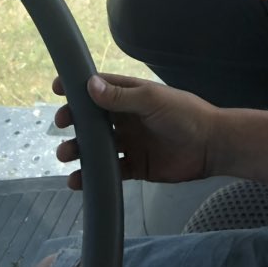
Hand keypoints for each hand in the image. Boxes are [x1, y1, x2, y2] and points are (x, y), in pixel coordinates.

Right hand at [53, 72, 220, 189]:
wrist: (209, 146)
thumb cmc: (183, 114)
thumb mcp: (151, 100)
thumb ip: (121, 96)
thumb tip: (90, 85)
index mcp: (130, 95)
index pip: (99, 87)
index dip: (78, 87)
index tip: (57, 88)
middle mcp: (126, 118)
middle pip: (92, 119)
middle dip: (74, 121)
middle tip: (61, 125)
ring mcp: (129, 142)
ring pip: (96, 146)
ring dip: (78, 150)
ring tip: (65, 155)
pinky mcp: (134, 166)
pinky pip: (108, 171)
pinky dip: (91, 176)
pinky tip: (77, 181)